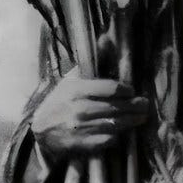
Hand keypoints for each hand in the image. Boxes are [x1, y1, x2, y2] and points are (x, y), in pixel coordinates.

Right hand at [32, 68, 148, 160]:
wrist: (39, 129)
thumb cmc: (60, 101)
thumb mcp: (72, 79)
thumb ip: (92, 61)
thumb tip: (107, 37)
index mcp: (76, 90)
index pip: (110, 88)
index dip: (125, 90)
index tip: (131, 91)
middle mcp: (78, 109)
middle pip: (115, 107)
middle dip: (133, 106)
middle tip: (144, 105)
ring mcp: (80, 128)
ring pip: (114, 124)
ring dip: (131, 121)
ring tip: (140, 117)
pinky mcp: (81, 144)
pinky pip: (107, 140)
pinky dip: (116, 136)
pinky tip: (122, 131)